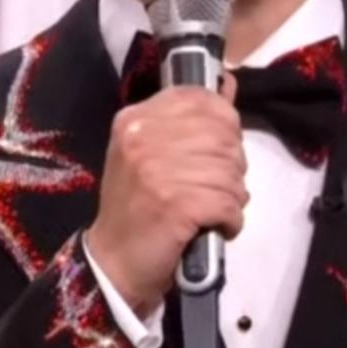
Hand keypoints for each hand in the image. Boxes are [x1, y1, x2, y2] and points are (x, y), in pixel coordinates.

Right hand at [86, 77, 246, 316]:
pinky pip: (229, 202)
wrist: (114, 263)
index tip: (217, 149)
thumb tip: (226, 84)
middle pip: (223, 135)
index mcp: (136, 118)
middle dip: (231, 165)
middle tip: (216, 188)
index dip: (224, 123)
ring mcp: (159, 171)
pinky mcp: (177, 204)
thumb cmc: (138, 206)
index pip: (201, 99)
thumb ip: (188, 120)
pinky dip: (232, 219)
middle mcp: (143, 137)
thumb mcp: (151, 153)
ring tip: (214, 210)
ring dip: (233, 196)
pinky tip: (218, 227)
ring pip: (231, 170)